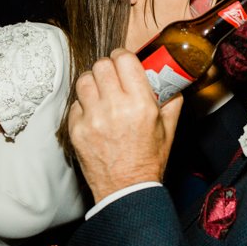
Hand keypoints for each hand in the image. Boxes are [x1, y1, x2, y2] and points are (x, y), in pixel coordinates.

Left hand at [68, 49, 182, 201]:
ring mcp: (93, 118)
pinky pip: (75, 104)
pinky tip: (94, 115)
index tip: (123, 61)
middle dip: (107, 67)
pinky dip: (83, 106)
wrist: (126, 190)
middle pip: (102, 65)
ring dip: (93, 83)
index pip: (124, 60)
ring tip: (100, 93)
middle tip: (112, 76)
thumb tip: (171, 81)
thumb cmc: (148, 161)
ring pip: (84, 80)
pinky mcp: (77, 130)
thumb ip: (171, 100)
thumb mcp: (168, 129)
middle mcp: (115, 107)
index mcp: (140, 104)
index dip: (123, 56)